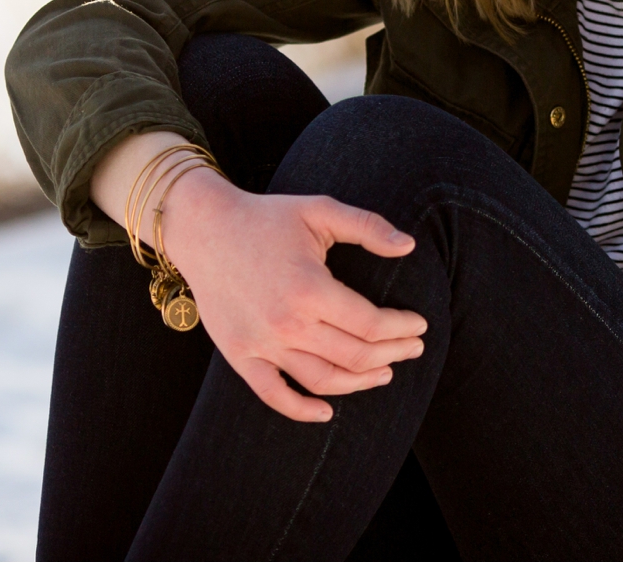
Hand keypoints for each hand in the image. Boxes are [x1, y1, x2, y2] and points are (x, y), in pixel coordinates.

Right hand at [158, 167, 427, 422]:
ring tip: (384, 372)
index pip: (371, 324)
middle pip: (355, 356)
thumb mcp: (319, 210)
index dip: (403, 328)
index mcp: (310, 287)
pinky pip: (274, 395)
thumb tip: (410, 246)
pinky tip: (326, 412)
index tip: (419, 325)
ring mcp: (261, 343)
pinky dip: (302, 410)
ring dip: (361, 382)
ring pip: (323, 381)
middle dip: (393, 354)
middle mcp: (287, 322)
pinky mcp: (239, 355)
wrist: (204, 228)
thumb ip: (368, 226)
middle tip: (412, 348)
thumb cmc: (266, 218)